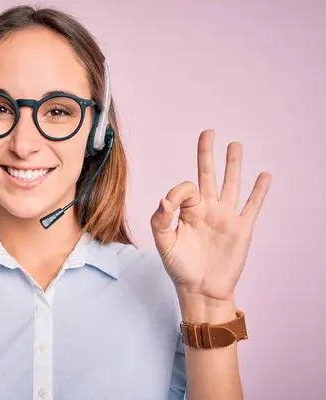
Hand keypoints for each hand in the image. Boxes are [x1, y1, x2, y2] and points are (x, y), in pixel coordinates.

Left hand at [150, 130, 271, 305]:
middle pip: (208, 174)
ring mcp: (226, 217)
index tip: (169, 206)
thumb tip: (164, 199)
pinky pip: (252, 205)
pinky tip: (264, 175)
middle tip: (209, 132)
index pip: (185, 188)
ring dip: (234, 164)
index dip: (178, 191)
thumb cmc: (179, 267)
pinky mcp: (242, 228)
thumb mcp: (163, 244)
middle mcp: (207, 209)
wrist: (201, 289)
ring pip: (231, 184)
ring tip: (235, 145)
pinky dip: (259, 191)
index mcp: (187, 211)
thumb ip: (160, 220)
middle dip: (207, 153)